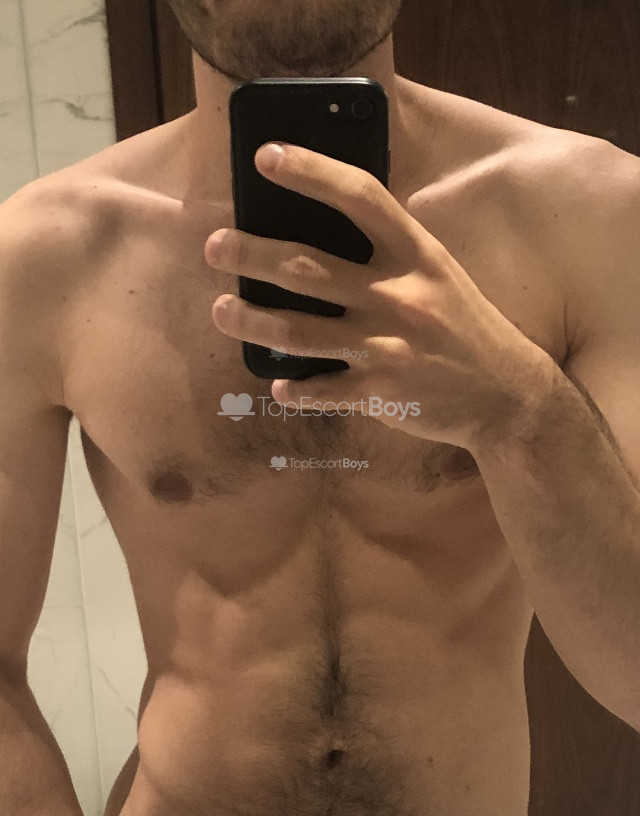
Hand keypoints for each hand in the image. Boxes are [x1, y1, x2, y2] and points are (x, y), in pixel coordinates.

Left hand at [206, 142, 554, 454]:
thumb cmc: (466, 328)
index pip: (360, 196)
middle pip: (309, 267)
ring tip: (221, 311)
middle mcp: (400, 296)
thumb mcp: (439, 274)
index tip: (266, 157)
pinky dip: (296, 388)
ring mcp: (388, 346)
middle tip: (215, 247)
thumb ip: (391, 253)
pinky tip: (277, 384)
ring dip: (251, 321)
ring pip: (300, 331)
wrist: (508, 395)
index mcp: (417, 255)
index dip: (310, 172)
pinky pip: (322, 390)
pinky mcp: (382, 391)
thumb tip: (322, 234)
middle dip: (252, 255)